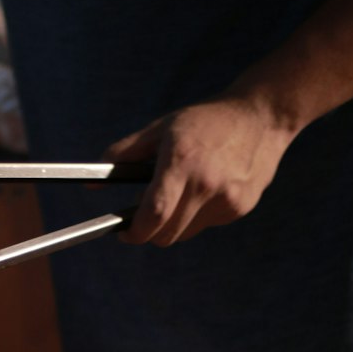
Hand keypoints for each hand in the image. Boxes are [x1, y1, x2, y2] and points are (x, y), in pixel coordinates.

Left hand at [102, 94, 298, 245]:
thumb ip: (124, 154)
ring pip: (185, 234)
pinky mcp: (240, 208)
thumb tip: (90, 181)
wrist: (262, 117)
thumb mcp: (161, 128)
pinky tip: (207, 188)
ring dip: (174, 224)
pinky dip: (198, 215)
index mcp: (181, 162)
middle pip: (166, 234)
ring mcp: (226, 200)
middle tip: (145, 214)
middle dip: (150, 231)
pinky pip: (206, 224)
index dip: (135, 232)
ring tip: (179, 193)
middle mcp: (205, 184)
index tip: (126, 233)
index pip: (153, 214)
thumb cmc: (205, 121)